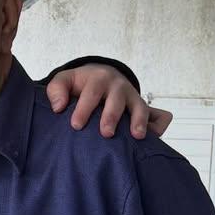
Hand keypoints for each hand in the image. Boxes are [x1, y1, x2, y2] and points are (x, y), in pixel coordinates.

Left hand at [45, 64, 172, 138]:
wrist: (101, 76)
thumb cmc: (80, 84)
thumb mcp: (64, 81)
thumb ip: (56, 90)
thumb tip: (58, 108)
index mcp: (97, 78)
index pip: (91, 93)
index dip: (84, 109)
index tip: (76, 125)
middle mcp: (118, 86)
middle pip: (116, 100)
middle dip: (111, 116)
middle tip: (106, 133)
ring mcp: (133, 96)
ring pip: (139, 106)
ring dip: (138, 120)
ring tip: (136, 136)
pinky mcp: (143, 107)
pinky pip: (158, 115)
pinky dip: (157, 125)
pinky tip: (152, 138)